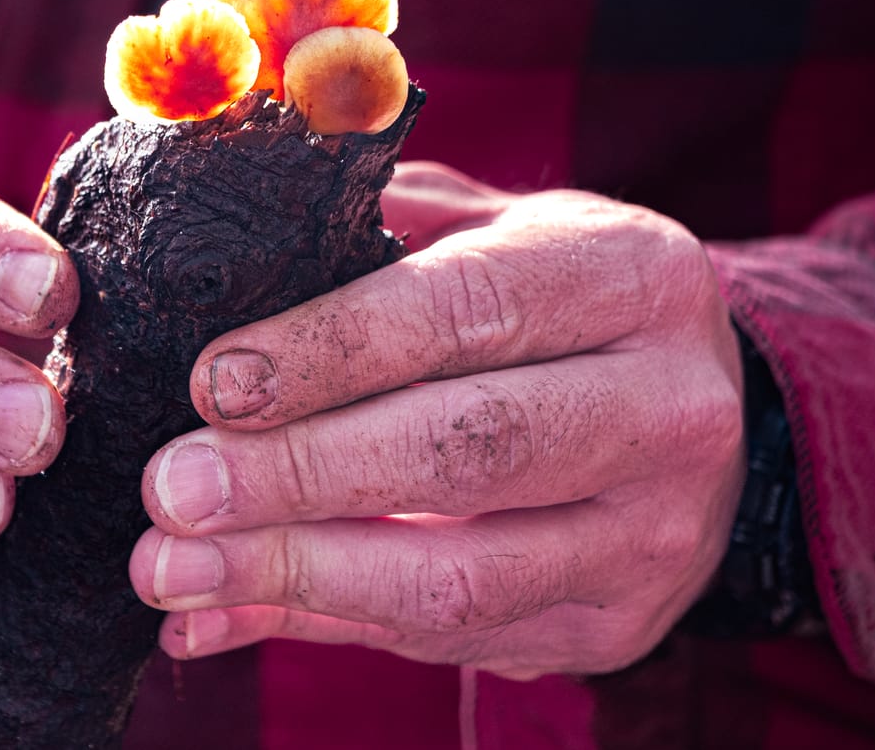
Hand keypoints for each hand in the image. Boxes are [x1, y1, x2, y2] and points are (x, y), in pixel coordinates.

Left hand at [128, 162, 745, 679]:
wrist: (702, 407)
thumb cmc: (557, 299)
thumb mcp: (493, 231)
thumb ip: (375, 239)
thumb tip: (223, 271)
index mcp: (636, 276)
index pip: (469, 309)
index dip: (333, 348)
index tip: (216, 382)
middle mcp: (670, 407)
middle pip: (466, 450)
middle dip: (299, 476)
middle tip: (172, 487)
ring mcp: (656, 533)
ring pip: (461, 578)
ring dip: (296, 577)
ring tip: (171, 565)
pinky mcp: (618, 625)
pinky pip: (454, 643)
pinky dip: (324, 626)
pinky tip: (226, 606)